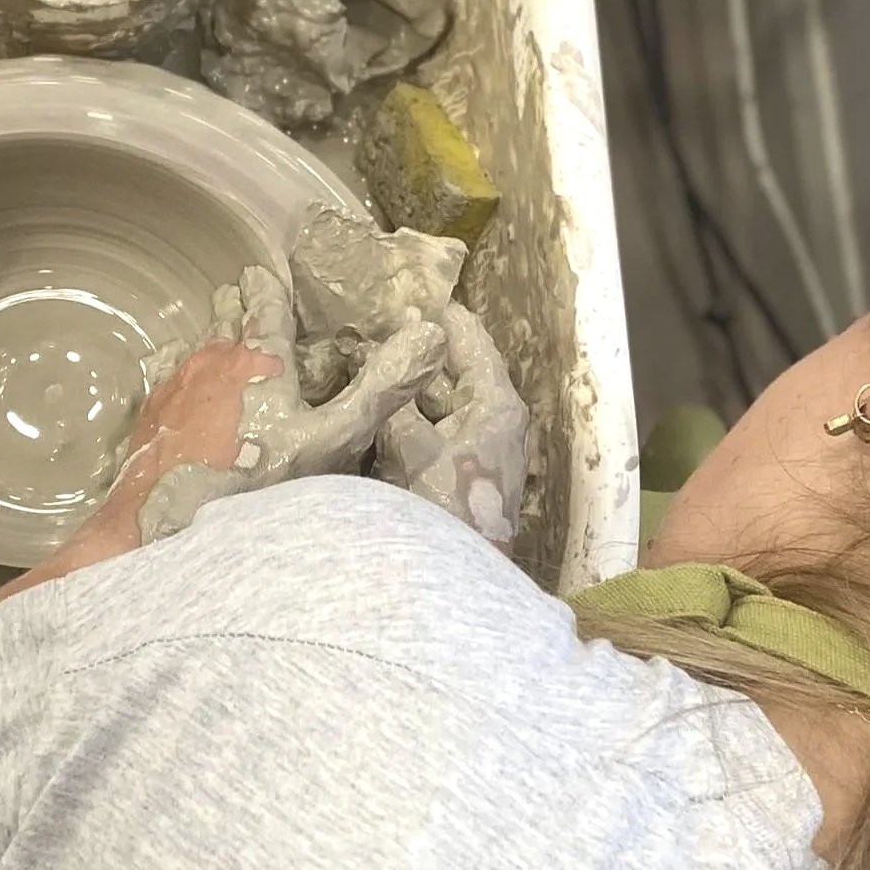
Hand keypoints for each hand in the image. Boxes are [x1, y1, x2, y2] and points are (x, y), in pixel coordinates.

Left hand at [47, 333, 281, 572]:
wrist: (150, 498)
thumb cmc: (202, 477)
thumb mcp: (239, 455)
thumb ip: (250, 430)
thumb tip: (261, 426)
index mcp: (215, 388)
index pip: (242, 358)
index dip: (262, 360)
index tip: (275, 369)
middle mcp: (188, 382)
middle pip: (213, 352)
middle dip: (233, 353)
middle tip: (249, 362)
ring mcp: (165, 394)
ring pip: (190, 364)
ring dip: (209, 365)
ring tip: (222, 374)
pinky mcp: (148, 410)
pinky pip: (172, 383)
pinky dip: (188, 383)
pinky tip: (190, 398)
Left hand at [134, 260, 443, 545]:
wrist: (170, 523)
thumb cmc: (258, 482)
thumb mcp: (333, 439)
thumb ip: (380, 389)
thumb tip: (429, 335)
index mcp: (259, 358)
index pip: (266, 310)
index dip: (268, 290)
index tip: (262, 273)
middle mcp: (212, 362)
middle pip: (223, 323)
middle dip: (233, 308)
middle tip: (235, 294)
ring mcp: (174, 389)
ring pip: (193, 349)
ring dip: (207, 339)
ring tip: (213, 334)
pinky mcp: (149, 419)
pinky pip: (164, 380)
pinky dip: (176, 371)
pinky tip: (173, 383)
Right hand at [375, 301, 528, 547]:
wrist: (460, 579)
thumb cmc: (447, 507)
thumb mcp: (412, 447)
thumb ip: (393, 401)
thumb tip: (371, 359)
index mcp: (497, 402)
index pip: (471, 340)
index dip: (440, 314)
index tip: (407, 290)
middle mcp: (497, 418)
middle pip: (457, 369)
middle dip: (420, 348)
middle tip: (378, 323)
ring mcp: (484, 445)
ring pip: (445, 399)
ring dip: (413, 383)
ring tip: (373, 358)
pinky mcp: (466, 469)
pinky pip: (438, 427)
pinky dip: (413, 414)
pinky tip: (381, 407)